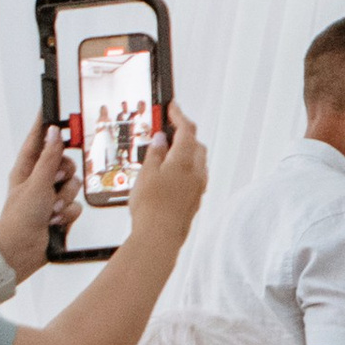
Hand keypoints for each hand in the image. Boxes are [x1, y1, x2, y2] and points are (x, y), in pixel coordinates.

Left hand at [0, 117, 80, 280]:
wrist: (21, 250)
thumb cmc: (20, 217)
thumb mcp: (37, 182)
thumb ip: (50, 157)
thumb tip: (54, 132)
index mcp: (26, 169)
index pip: (37, 140)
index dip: (45, 126)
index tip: (51, 109)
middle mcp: (39, 181)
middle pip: (64, 163)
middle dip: (65, 174)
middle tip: (57, 181)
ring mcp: (50, 197)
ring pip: (73, 185)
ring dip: (65, 198)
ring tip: (51, 209)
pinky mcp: (60, 212)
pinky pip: (76, 205)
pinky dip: (67, 213)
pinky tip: (55, 220)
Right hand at [127, 104, 207, 252]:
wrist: (160, 237)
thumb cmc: (151, 208)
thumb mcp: (145, 174)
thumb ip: (154, 154)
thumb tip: (160, 140)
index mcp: (184, 161)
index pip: (186, 130)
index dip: (179, 115)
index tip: (173, 107)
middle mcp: (196, 172)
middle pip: (195, 144)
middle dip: (184, 133)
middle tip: (167, 128)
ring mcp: (198, 187)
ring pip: (197, 161)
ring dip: (185, 151)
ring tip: (165, 151)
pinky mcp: (195, 199)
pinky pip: (195, 176)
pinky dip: (185, 167)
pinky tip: (171, 173)